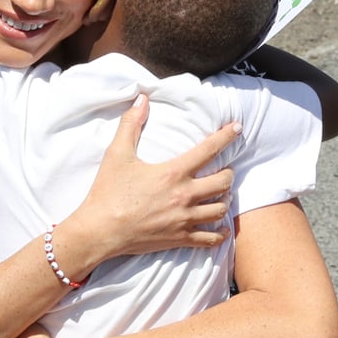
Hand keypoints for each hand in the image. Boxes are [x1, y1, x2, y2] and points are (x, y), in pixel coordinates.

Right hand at [62, 94, 237, 263]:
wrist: (101, 231)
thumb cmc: (108, 192)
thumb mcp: (117, 153)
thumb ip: (131, 124)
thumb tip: (141, 99)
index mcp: (173, 173)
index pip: (209, 149)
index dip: (226, 136)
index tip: (237, 128)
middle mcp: (185, 195)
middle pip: (223, 182)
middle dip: (228, 173)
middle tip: (224, 170)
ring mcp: (184, 219)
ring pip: (220, 209)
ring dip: (224, 199)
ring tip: (220, 195)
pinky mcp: (180, 238)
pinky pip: (210, 239)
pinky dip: (220, 233)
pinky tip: (222, 229)